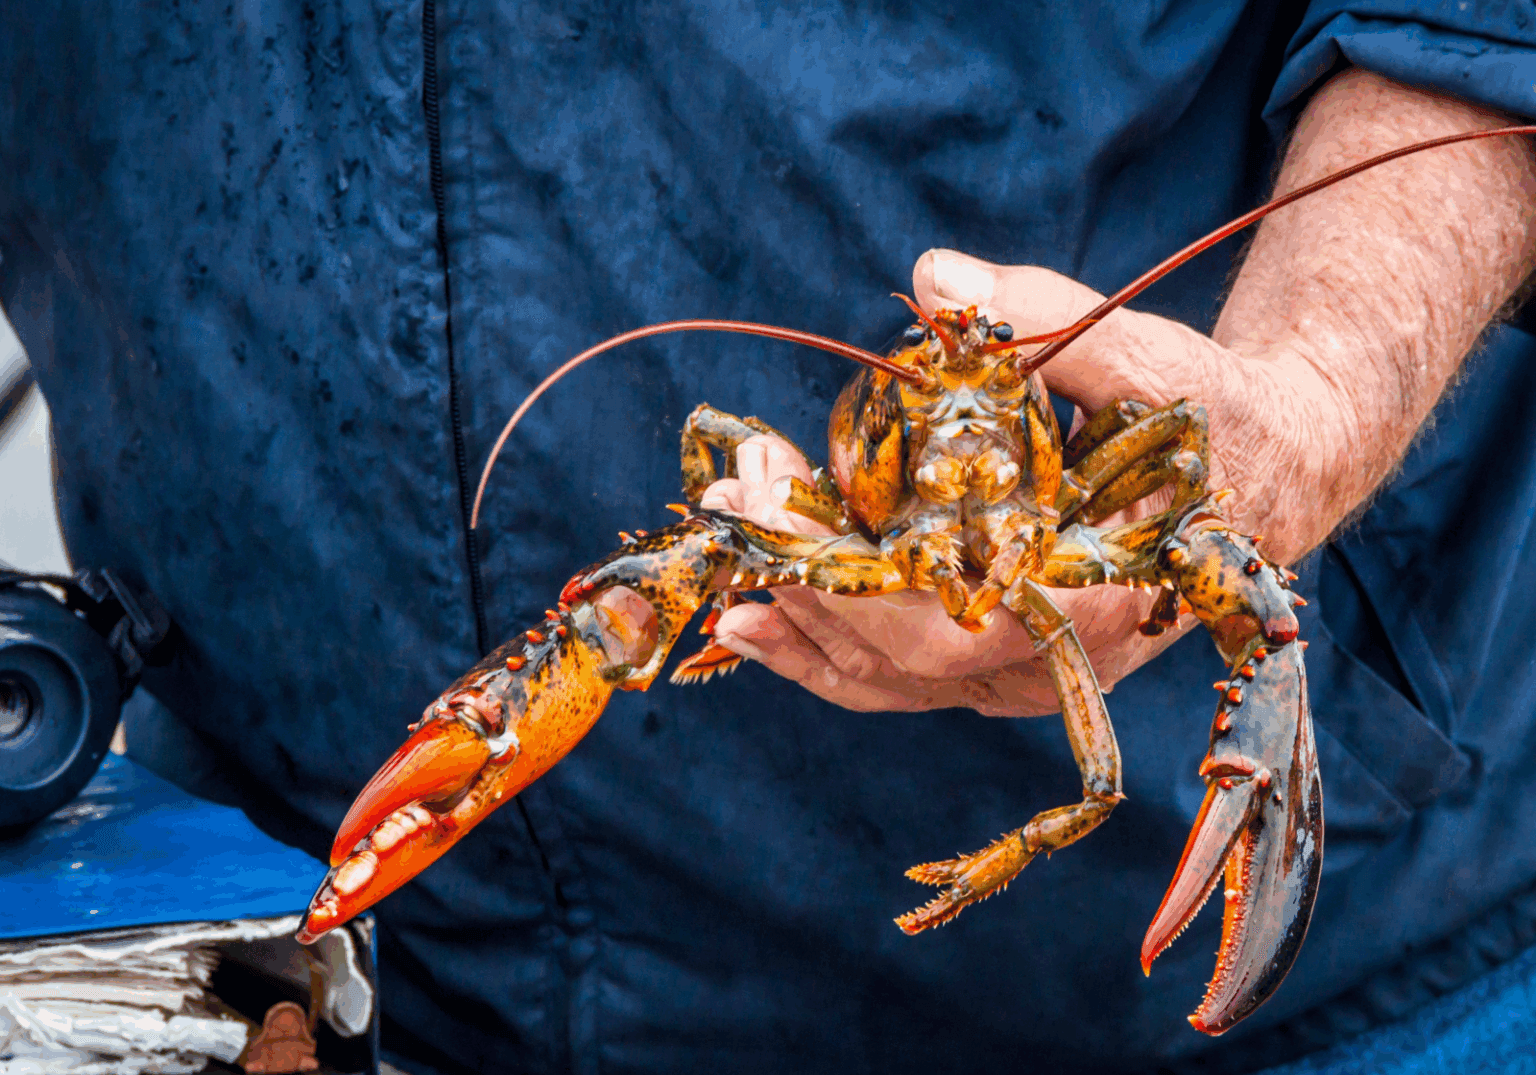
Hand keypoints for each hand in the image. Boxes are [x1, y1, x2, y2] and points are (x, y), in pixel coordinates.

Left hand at [701, 250, 1326, 716]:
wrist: (1264, 473)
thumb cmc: (1216, 417)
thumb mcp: (1149, 358)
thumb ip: (1047, 319)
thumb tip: (934, 271)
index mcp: (1102, 598)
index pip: (954, 624)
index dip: (854, 580)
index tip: (776, 505)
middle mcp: (1056, 659)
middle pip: (898, 655)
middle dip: (802, 575)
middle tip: (736, 495)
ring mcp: (1018, 675)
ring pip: (885, 678)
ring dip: (793, 615)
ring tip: (722, 552)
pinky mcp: (989, 664)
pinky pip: (893, 677)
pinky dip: (819, 650)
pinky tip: (753, 619)